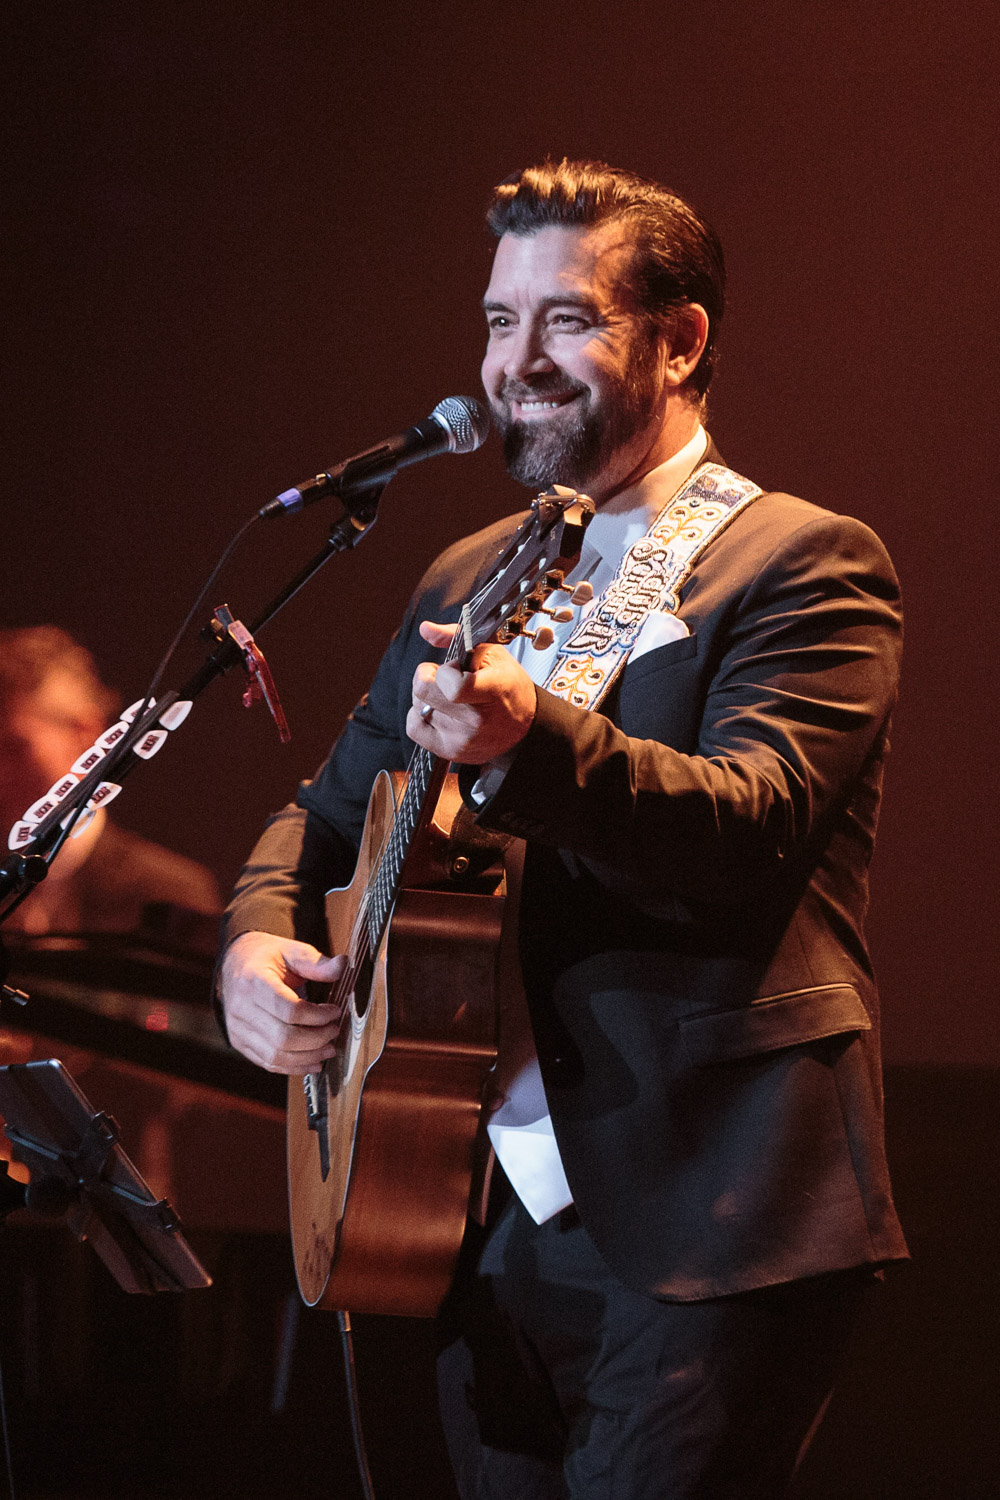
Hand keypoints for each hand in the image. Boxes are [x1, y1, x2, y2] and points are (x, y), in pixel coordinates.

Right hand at [219, 930, 346, 1073]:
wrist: (234, 963)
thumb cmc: (265, 957)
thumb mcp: (291, 951)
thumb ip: (316, 963)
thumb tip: (343, 965)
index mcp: (253, 981)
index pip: (289, 1010)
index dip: (317, 1015)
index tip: (335, 1011)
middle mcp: (241, 1008)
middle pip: (283, 1038)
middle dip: (316, 1039)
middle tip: (334, 1031)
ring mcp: (238, 1028)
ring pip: (276, 1055)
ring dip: (307, 1057)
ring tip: (328, 1049)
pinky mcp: (239, 1042)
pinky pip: (267, 1062)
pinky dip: (293, 1066)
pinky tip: (312, 1062)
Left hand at [407, 620, 535, 763]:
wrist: (522, 727)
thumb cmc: (508, 687)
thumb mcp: (491, 653)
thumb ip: (456, 636)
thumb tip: (425, 628)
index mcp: (492, 690)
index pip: (453, 686)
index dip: (443, 671)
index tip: (451, 667)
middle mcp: (476, 719)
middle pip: (423, 692)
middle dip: (427, 677)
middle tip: (444, 677)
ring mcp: (462, 739)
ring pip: (417, 706)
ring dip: (427, 696)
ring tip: (448, 696)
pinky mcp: (450, 751)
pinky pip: (413, 727)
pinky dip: (419, 715)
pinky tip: (437, 710)